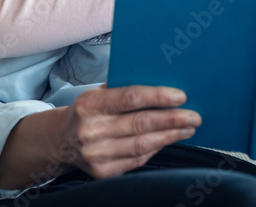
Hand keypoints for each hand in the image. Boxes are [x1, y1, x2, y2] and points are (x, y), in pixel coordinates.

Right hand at [61, 84, 199, 177]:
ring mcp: (96, 153)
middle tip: (194, 116)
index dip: (158, 97)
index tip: (181, 96)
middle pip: (141, 123)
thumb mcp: (98, 93)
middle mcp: (91, 130)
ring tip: (188, 128)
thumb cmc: (88, 111)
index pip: (130, 98)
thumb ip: (124, 88)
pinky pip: (137, 159)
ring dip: (170, 136)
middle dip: (172, 119)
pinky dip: (156, 149)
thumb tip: (162, 83)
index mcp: (90, 104)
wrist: (61, 140)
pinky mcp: (102, 171)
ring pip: (143, 144)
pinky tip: (168, 140)